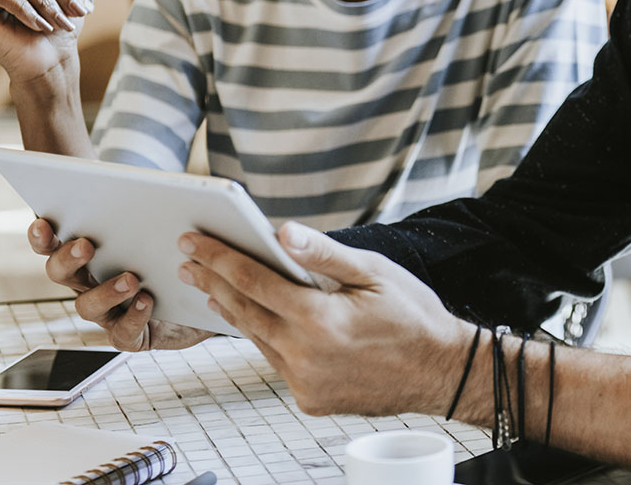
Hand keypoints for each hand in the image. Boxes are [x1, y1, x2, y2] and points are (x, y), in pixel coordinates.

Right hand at [28, 218, 212, 351]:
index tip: (43, 222)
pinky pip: (123, 332)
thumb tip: (153, 186)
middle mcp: (90, 283)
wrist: (205, 293)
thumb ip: (150, 208)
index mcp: (89, 254)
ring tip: (131, 278)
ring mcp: (108, 311)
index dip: (42, 236)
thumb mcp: (166, 228)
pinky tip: (147, 300)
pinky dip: (133, 316)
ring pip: (87, 306)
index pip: (53, 243)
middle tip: (85, 245)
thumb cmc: (177, 254)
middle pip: (60, 273)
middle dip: (67, 258)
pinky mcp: (131, 334)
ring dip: (105, 291)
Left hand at [178, 222, 471, 416]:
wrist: (442, 372)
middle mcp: (305, 355)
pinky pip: (277, 362)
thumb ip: (325, 253)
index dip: (220, 257)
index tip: (194, 240)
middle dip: (213, 281)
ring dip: (233, 310)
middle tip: (189, 261)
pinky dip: (264, 338)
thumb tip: (282, 231)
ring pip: (257, 339)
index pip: (254, 280)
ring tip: (213, 287)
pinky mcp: (310, 399)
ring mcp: (305, 383)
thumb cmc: (413, 316)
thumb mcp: (374, 272)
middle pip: (244, 311)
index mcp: (319, 319)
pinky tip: (259, 321)